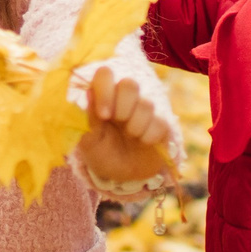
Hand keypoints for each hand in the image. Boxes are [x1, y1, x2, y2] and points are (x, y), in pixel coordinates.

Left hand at [76, 67, 172, 186]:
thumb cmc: (102, 154)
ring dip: (135, 125)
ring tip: (130, 136)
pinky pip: (160, 122)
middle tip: (118, 123)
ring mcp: (144, 110)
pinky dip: (149, 136)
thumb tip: (88, 93)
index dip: (105, 90)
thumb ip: (89, 119)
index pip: (105, 74)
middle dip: (123, 107)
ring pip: (146, 104)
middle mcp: (125, 99)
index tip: (103, 115)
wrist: (123, 177)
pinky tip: (143, 142)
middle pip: (130, 84)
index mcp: (104, 98)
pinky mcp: (161, 123)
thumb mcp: (90, 142)